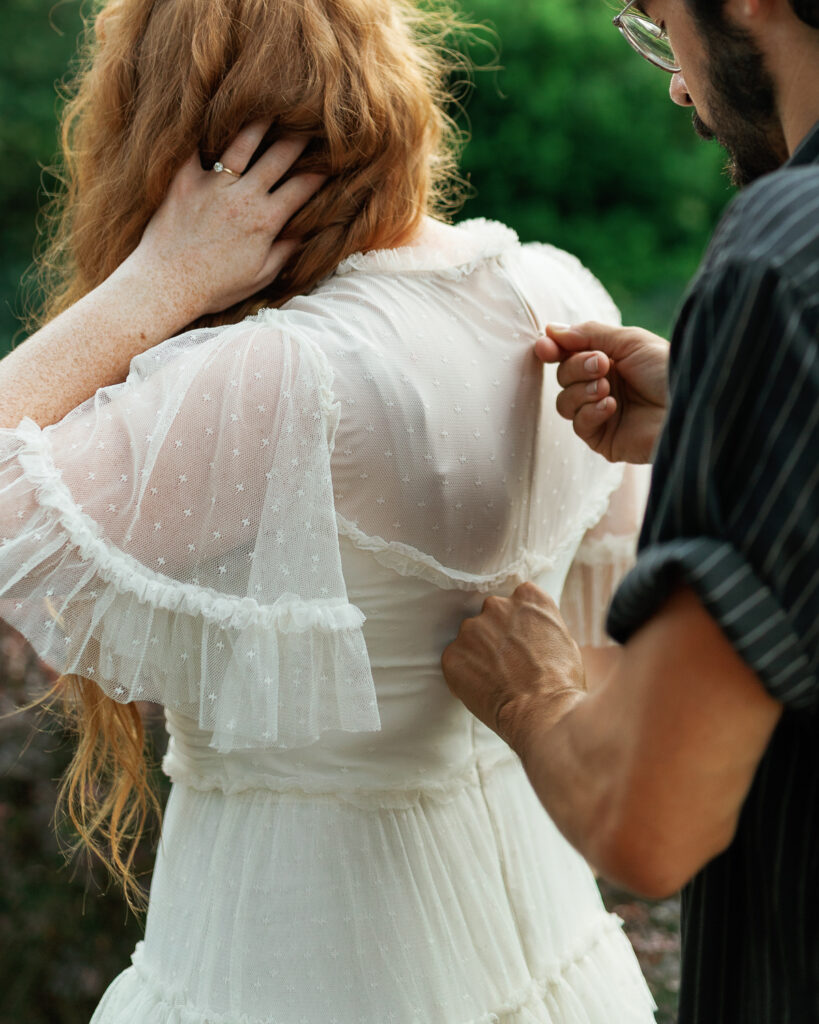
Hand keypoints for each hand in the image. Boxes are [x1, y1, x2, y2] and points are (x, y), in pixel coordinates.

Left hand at [121, 122, 325, 320]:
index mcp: (266, 221)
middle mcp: (244, 197)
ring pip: (242, 143)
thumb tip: (306, 234)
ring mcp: (213, 185)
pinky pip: (195, 146)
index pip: (302, 188)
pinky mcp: (184, 180)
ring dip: (260, 122)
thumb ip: (285, 252)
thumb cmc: (215, 287)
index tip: (331, 159)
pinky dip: (205, 127)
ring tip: (271, 105)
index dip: (319, 171)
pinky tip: (214, 109)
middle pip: (279, 157)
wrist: (167, 286)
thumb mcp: (259, 276)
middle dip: (298, 138)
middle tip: (310, 121)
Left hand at [441, 583, 584, 753]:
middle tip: (509, 663)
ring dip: (479, 653)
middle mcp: (496, 605)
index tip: (522, 641)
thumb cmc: (561, 681)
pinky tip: (483, 688)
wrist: (544, 711)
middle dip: (497, 635)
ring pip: (471, 637)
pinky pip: (455, 660)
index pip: (517, 601)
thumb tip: (531, 632)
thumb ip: (540, 625)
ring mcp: (472, 629)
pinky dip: (464, 674)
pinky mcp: (454, 654)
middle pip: (491, 615)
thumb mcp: (563, 638)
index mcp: (527, 597)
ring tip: (496, 679)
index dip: (519, 624)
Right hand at [535, 322, 669, 464]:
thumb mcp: (629, 341)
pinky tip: (612, 405)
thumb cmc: (667, 369)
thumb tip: (551, 329)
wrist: (691, 403)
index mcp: (608, 361)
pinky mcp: (605, 441)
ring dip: (581, 391)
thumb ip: (589, 334)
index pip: (568, 356)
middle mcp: (602, 387)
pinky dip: (590, 412)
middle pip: (562, 377)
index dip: (553, 350)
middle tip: (602, 364)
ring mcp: (602, 415)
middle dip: (577, 368)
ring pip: (564, 403)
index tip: (545, 347)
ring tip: (607, 387)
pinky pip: (579, 426)